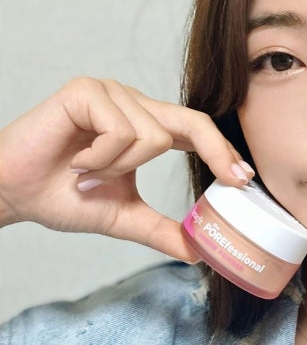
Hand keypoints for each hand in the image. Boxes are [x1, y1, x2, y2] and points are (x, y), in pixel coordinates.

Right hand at [0, 78, 252, 259]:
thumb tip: (198, 253)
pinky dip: (101, 160)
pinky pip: (120, 131)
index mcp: (144, 126)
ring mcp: (110, 93)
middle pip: (190, 120)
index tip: (245, 179)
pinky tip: (75, 164)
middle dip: (216, 151)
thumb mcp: (122, 216)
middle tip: (235, 179)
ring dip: (121, 169)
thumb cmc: (60, 197)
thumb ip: (160, 230)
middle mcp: (132, 104)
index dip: (221, 151)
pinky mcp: (86, 91)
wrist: (12, 193)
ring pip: (152, 136)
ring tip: (88, 176)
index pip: (194, 130)